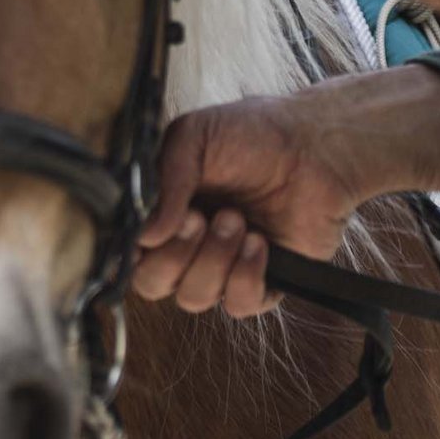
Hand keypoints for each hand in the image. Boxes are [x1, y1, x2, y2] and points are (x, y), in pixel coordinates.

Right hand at [132, 93, 363, 317]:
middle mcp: (184, 243)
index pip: (125, 251)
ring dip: (214, 260)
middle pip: (152, 284)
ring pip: (193, 298)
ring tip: (238, 219)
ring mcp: (221, 265)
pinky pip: (238, 304)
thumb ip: (162, 183)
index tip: (152, 229)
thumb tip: (145, 236)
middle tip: (199, 218)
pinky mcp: (262, 283)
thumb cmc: (251, 133)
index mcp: (160, 210)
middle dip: (174, 255)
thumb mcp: (192, 138)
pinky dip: (246, 275)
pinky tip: (260, 241)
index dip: (131, 250)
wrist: (314, 146)